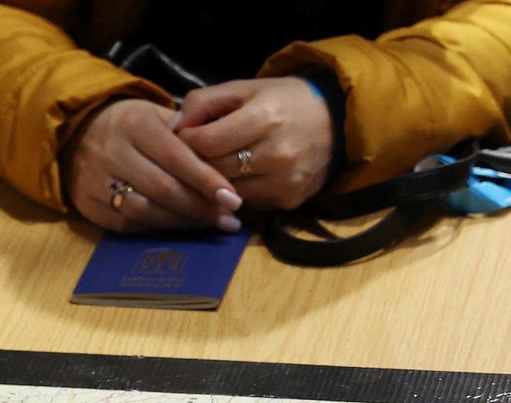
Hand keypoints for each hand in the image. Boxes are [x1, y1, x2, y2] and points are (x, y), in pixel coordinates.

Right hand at [61, 99, 243, 232]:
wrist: (74, 135)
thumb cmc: (128, 125)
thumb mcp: (154, 114)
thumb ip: (186, 133)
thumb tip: (222, 158)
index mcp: (134, 124)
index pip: (176, 157)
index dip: (206, 180)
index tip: (233, 198)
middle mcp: (113, 152)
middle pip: (163, 188)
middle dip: (200, 207)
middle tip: (229, 219)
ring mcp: (97, 182)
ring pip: (147, 211)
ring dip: (184, 222)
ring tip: (212, 225)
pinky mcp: (90, 206)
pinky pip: (131, 224)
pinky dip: (161, 227)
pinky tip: (182, 227)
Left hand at [177, 77, 335, 210]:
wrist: (337, 121)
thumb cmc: (284, 101)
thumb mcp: (245, 88)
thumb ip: (204, 102)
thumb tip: (173, 126)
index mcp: (264, 117)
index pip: (205, 143)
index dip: (185, 142)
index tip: (181, 138)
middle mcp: (277, 152)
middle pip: (214, 171)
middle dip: (194, 166)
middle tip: (187, 158)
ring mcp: (285, 181)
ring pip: (227, 194)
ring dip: (212, 185)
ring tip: (207, 171)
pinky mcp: (290, 201)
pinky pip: (247, 205)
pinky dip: (234, 196)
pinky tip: (232, 183)